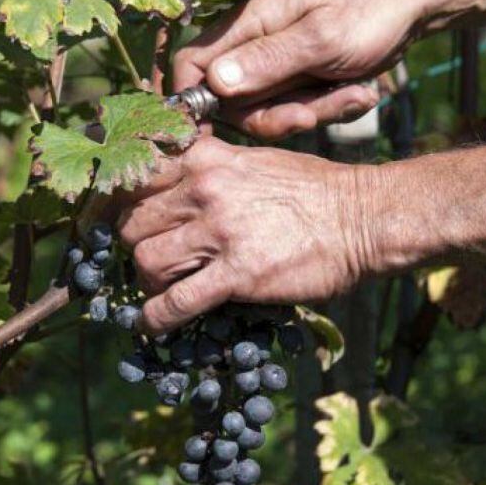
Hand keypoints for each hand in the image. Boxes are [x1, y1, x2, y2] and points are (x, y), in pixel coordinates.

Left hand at [117, 137, 372, 332]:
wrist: (363, 218)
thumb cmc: (315, 189)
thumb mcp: (257, 161)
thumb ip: (213, 167)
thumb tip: (179, 181)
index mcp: (208, 158)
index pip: (137, 176)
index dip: (122, 203)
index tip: (125, 221)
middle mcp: (205, 189)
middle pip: (132, 222)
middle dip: (134, 244)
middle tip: (151, 259)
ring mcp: (220, 232)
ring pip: (146, 260)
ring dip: (147, 282)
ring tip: (163, 289)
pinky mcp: (238, 274)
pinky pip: (176, 302)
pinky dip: (156, 319)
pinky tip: (154, 325)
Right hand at [173, 0, 437, 139]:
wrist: (419, 1)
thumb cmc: (372, 10)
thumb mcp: (322, 40)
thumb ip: (268, 62)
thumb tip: (213, 84)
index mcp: (250, 23)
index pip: (192, 63)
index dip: (194, 101)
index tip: (213, 135)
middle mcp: (257, 41)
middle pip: (235, 101)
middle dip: (277, 116)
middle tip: (317, 112)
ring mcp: (280, 59)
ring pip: (272, 108)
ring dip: (314, 111)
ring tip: (356, 94)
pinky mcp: (303, 74)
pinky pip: (301, 105)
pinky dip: (330, 106)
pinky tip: (361, 93)